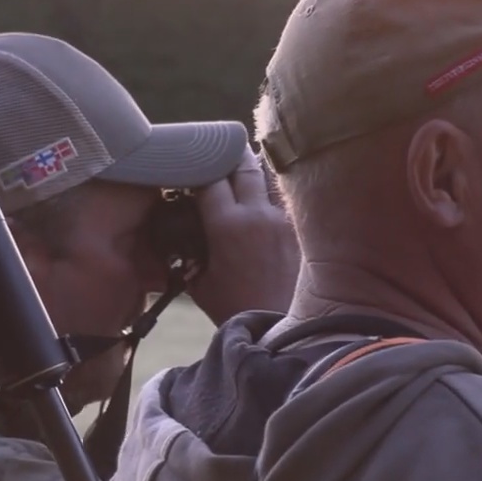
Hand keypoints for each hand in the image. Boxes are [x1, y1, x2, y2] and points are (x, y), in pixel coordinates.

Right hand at [186, 149, 299, 324]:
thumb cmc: (234, 308)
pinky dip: (272, 190)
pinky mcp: (299, 228)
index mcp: (226, 225)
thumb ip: (187, 251)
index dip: (197, 167)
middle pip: (242, 164)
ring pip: (268, 174)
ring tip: (244, 164)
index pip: (209, 176)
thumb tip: (181, 234)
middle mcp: (257, 214)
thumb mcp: (198, 282)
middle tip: (220, 150)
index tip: (192, 165)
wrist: (277, 329)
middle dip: (229, 156)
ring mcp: (283, 219)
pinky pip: (285, 197)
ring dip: (254, 168)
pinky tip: (266, 193)